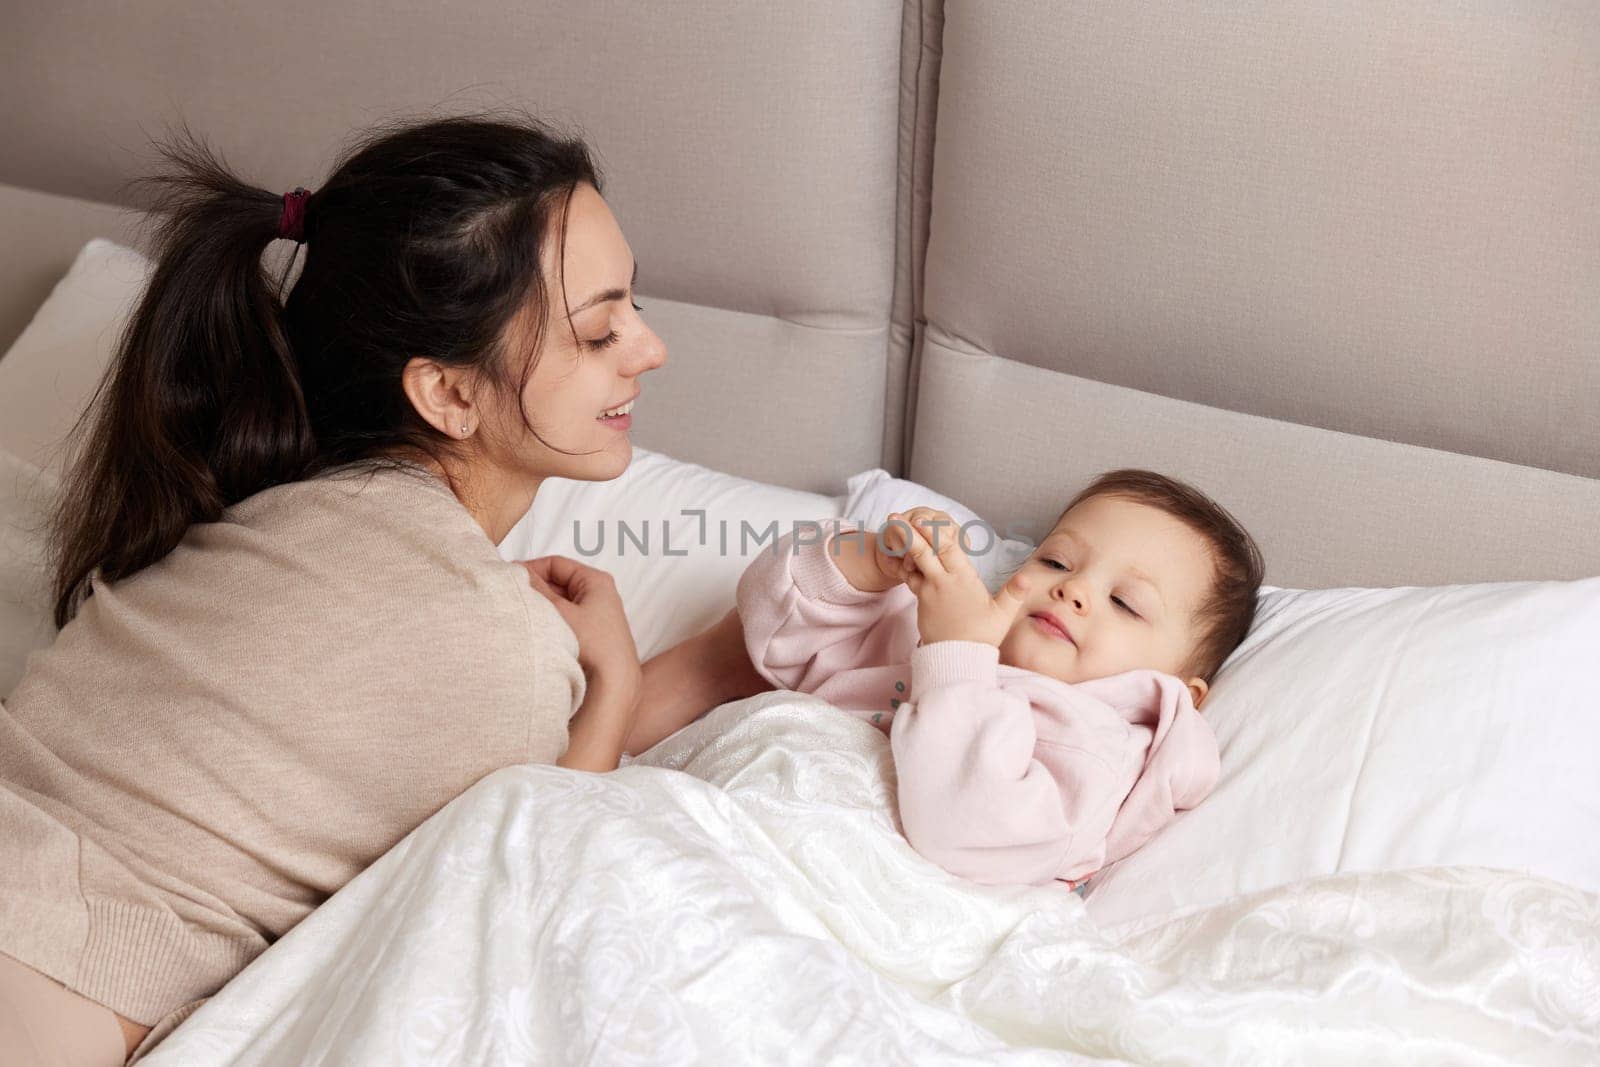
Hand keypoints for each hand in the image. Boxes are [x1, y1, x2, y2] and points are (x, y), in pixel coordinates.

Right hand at [521, 556, 641, 705]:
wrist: (614, 684)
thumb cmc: (593, 645)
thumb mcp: (560, 612)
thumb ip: (537, 589)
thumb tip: (518, 572)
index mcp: (596, 581)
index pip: (556, 564)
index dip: (531, 569)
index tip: (510, 579)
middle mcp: (600, 595)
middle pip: (558, 583)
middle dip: (535, 589)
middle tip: (512, 598)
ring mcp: (597, 615)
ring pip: (560, 603)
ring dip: (542, 607)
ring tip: (522, 614)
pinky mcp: (592, 635)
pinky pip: (565, 620)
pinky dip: (550, 621)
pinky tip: (536, 630)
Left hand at [889, 514, 1031, 646]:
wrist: (957, 659)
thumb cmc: (982, 636)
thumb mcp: (1002, 615)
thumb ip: (1014, 593)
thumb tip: (1028, 577)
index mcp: (963, 579)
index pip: (948, 549)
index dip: (935, 532)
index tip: (923, 517)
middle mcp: (942, 582)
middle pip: (922, 552)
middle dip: (907, 532)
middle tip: (893, 516)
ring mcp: (928, 592)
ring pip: (913, 563)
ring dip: (903, 546)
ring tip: (892, 529)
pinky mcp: (920, 601)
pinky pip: (910, 578)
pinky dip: (905, 565)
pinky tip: (901, 555)